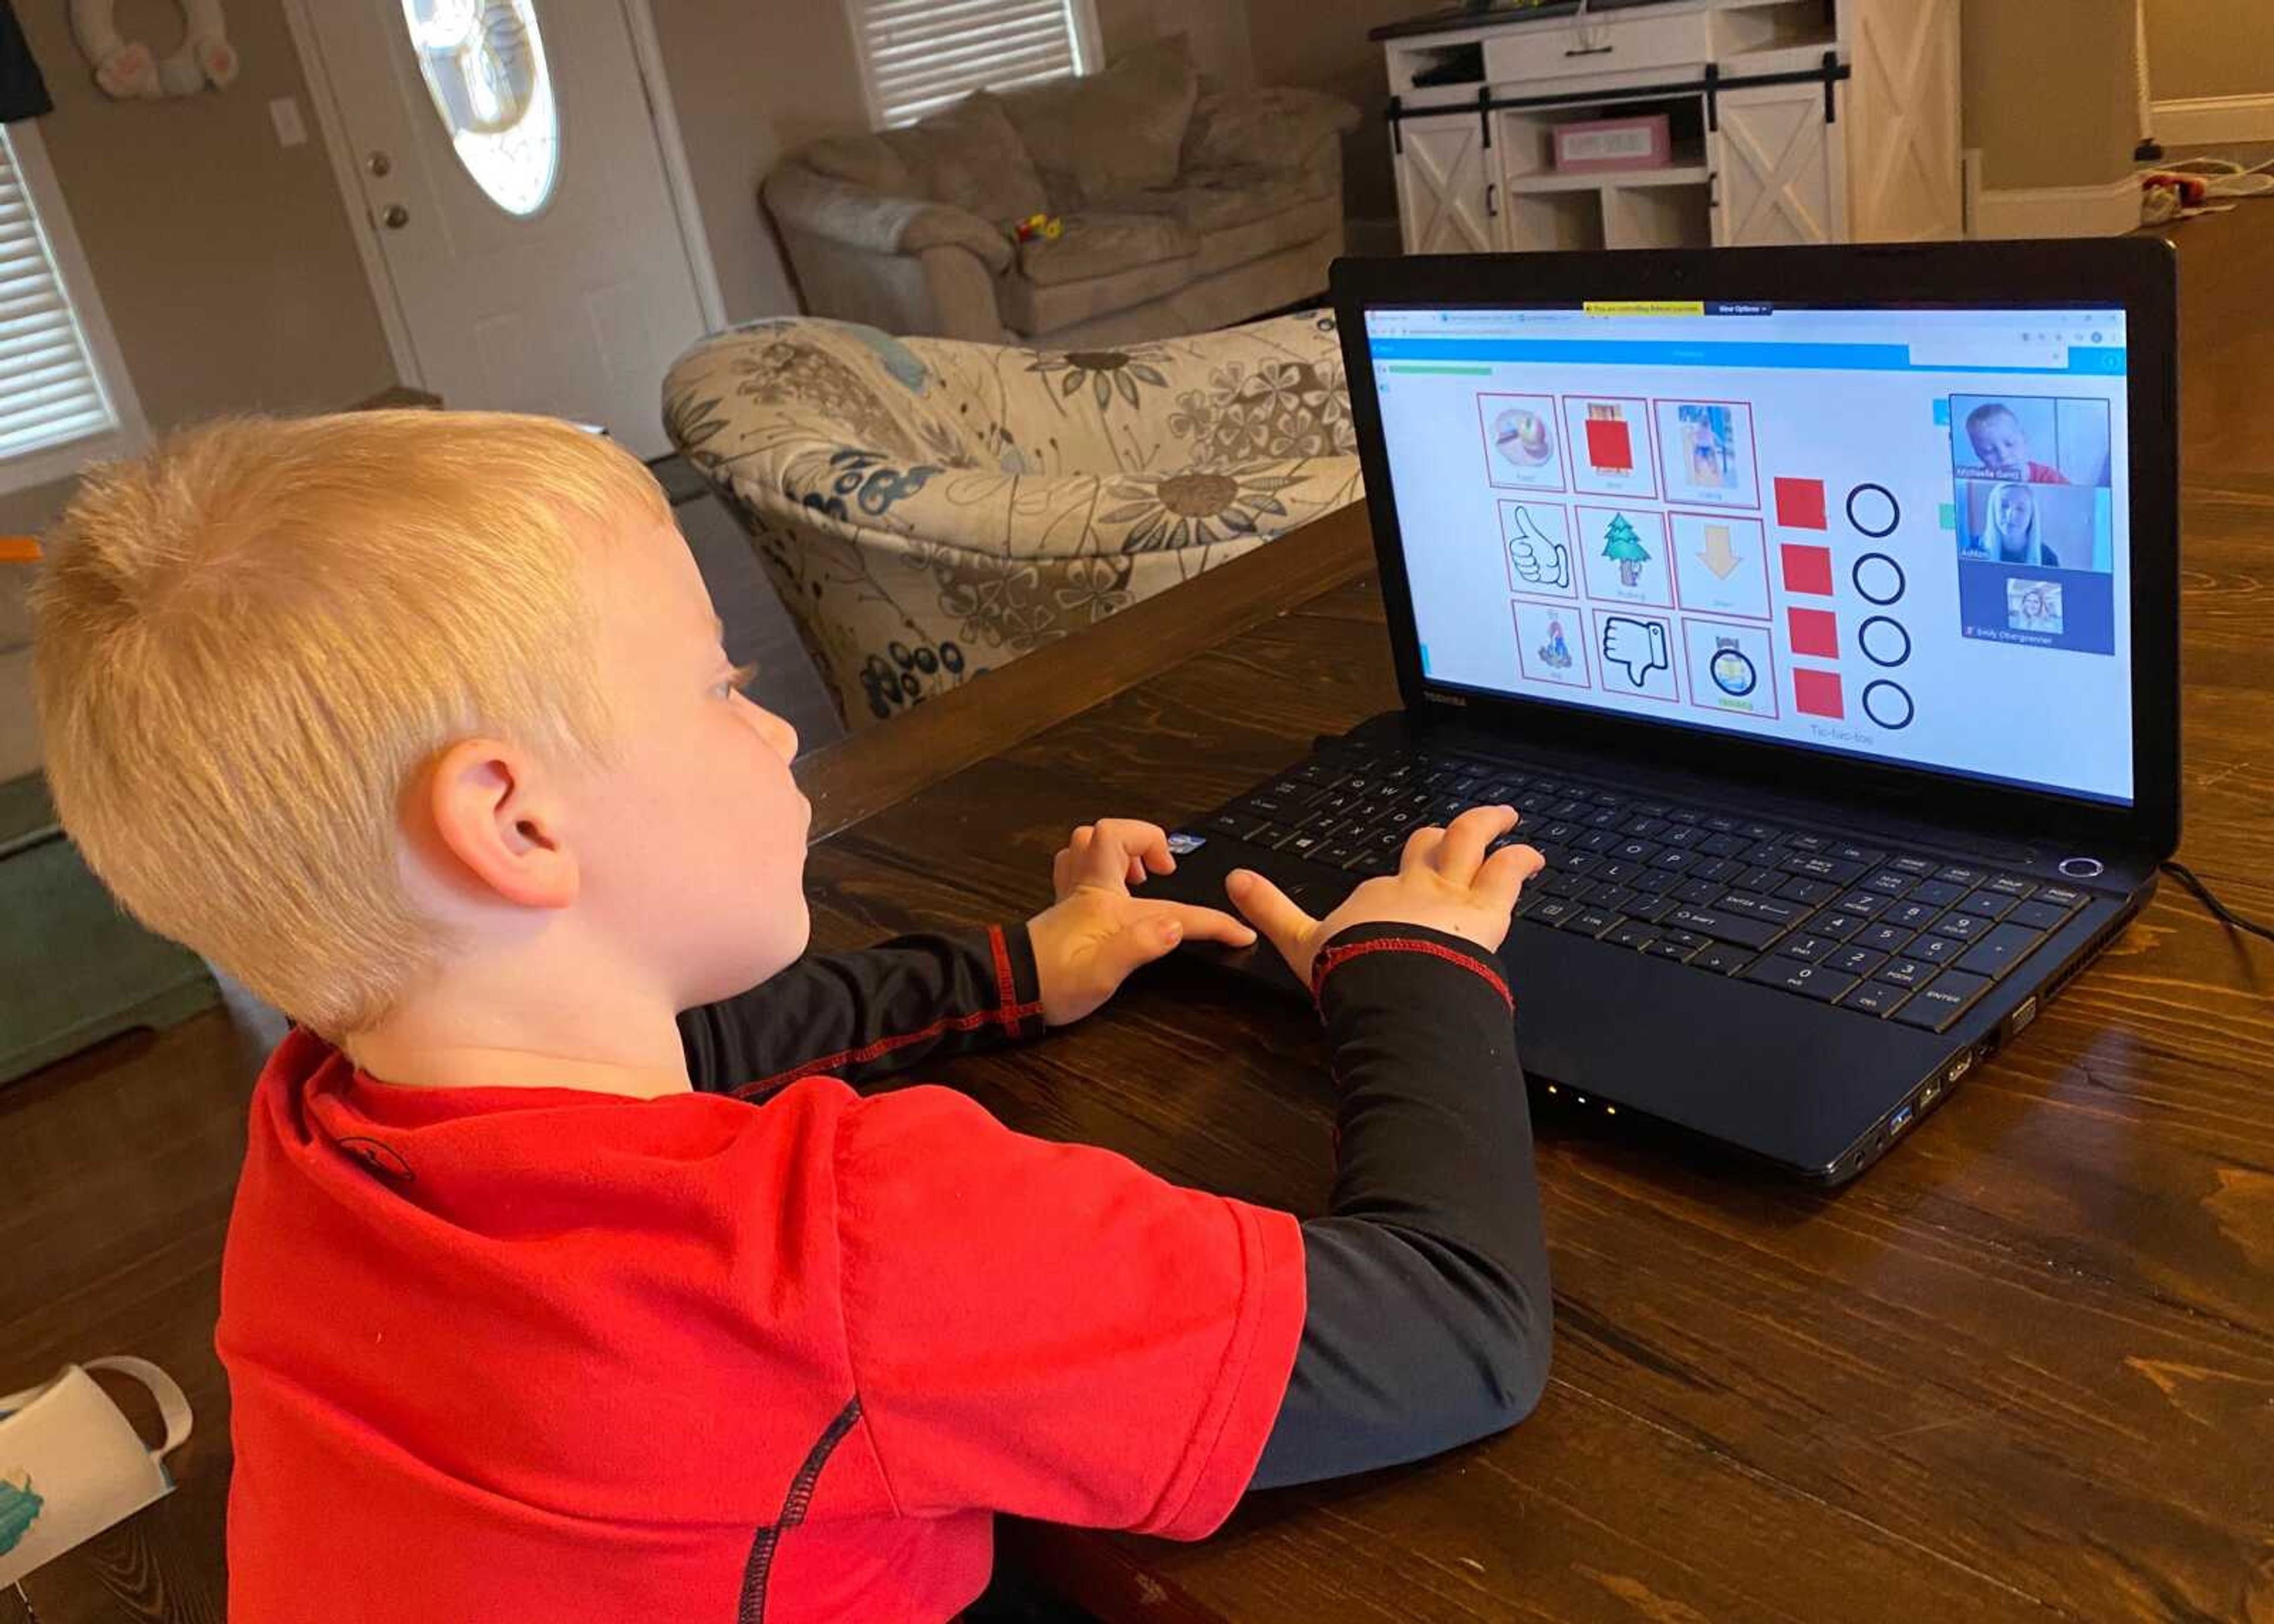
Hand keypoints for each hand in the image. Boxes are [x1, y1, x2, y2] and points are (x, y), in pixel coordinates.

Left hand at [1027, 819, 1257, 1025]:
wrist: (1008, 991)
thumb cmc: (1054, 982)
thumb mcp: (1102, 973)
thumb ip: (1140, 946)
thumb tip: (1176, 925)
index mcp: (1104, 899)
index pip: (1171, 906)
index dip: (1211, 921)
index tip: (1238, 933)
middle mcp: (1087, 888)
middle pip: (1108, 834)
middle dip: (1144, 840)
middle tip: (1163, 870)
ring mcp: (1072, 894)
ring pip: (1087, 844)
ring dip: (1117, 848)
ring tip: (1139, 875)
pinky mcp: (1063, 907)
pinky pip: (1076, 864)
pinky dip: (1096, 865)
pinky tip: (1112, 889)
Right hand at [1225, 805, 1542, 984]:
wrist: (1391, 986)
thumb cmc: (1349, 969)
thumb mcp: (1298, 942)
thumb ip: (1270, 911)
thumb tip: (1231, 881)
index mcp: (1375, 897)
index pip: (1388, 881)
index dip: (1396, 881)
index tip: (1400, 883)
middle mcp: (1413, 884)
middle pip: (1430, 844)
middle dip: (1444, 836)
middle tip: (1459, 829)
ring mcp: (1451, 893)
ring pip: (1472, 841)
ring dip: (1489, 824)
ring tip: (1506, 817)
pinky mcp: (1487, 909)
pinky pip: (1508, 872)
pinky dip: (1522, 858)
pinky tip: (1534, 856)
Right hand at [1508, 506, 1570, 589]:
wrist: (1558, 566)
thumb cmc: (1547, 550)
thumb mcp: (1536, 537)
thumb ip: (1525, 524)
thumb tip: (1518, 509)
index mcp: (1521, 546)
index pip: (1514, 548)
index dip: (1522, 550)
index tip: (1531, 550)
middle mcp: (1521, 556)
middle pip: (1517, 560)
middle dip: (1528, 560)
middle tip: (1537, 559)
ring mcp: (1524, 567)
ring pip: (1522, 569)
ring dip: (1533, 568)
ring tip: (1540, 565)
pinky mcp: (1528, 576)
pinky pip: (1527, 577)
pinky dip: (1535, 575)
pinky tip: (1540, 572)